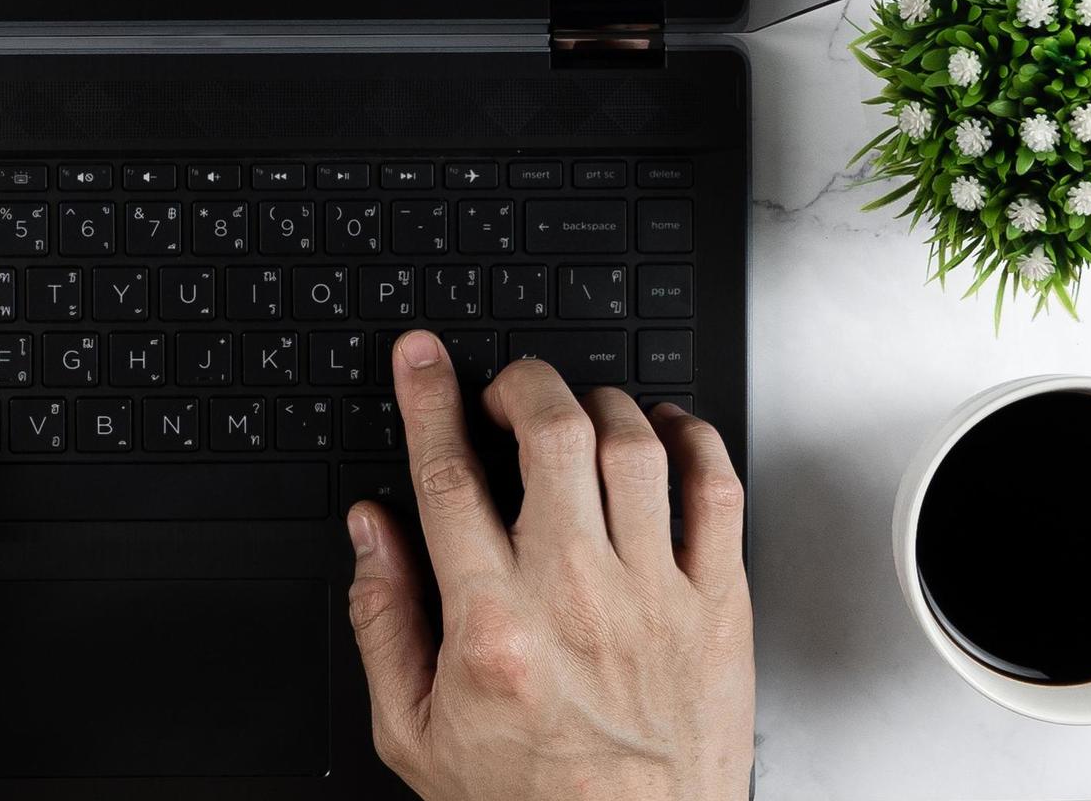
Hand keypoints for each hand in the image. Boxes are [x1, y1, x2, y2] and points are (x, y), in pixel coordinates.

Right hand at [345, 331, 754, 800]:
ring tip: (578, 417)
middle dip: (521, 382)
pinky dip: (693, 439)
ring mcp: (655, 597)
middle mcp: (576, 597)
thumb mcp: (414, 732)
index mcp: (492, 625)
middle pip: (552, 431)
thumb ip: (383, 621)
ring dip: (599, 406)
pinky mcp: (719, 609)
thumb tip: (371, 532)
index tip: (422, 358)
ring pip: (634, 445)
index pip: (449, 475)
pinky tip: (666, 435)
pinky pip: (718, 490)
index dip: (428, 397)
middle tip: (506, 391)